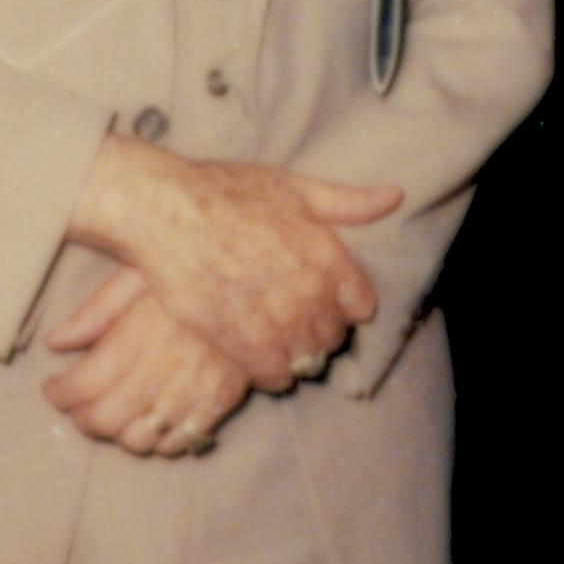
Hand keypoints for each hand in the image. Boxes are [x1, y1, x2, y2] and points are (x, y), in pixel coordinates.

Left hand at [41, 267, 253, 455]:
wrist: (262, 277)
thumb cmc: (195, 269)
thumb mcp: (139, 273)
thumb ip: (96, 311)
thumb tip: (54, 343)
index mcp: (139, 336)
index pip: (82, 386)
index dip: (58, 393)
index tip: (52, 386)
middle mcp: (164, 372)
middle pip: (104, 419)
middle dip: (81, 417)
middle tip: (75, 404)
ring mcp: (193, 394)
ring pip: (138, 441)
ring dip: (116, 433)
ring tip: (110, 413)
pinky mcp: (219, 406)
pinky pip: (178, 445)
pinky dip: (156, 442)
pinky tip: (149, 419)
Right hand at [70, 136, 392, 391]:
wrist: (167, 213)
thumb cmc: (226, 192)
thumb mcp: (293, 187)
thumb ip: (348, 201)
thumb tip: (396, 196)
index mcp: (329, 256)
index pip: (361, 305)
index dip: (344, 304)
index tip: (325, 299)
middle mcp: (310, 294)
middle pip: (333, 336)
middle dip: (319, 330)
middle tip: (294, 319)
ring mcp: (277, 323)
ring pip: (307, 359)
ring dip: (297, 353)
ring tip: (276, 338)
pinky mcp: (242, 344)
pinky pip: (275, 376)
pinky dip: (272, 372)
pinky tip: (258, 357)